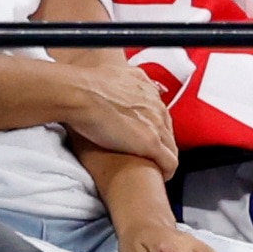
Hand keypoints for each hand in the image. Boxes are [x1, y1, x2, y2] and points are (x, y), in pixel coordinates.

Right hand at [57, 59, 178, 175]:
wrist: (80, 94)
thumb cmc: (86, 86)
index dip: (152, 125)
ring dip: (164, 158)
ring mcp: (156, 124)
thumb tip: (119, 84)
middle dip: (161, 141)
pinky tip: (161, 177)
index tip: (144, 134)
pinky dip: (167, 170)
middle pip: (167, 128)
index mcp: (147, 89)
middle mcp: (156, 105)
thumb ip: (124, 79)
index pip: (159, 111)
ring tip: (156, 169)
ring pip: (172, 146)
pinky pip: (170, 162)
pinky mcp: (151, 143)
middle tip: (148, 154)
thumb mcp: (113, 74)